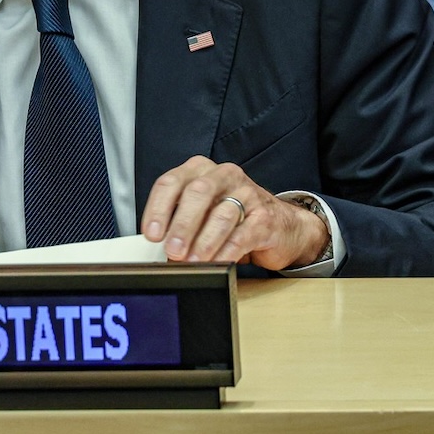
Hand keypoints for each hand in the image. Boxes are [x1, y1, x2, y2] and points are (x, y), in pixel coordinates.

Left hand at [141, 156, 328, 270]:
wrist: (282, 225)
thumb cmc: (234, 217)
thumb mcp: (202, 212)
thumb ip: (180, 222)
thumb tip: (159, 247)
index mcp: (200, 170)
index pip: (171, 182)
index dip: (158, 208)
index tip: (152, 234)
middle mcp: (223, 176)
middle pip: (197, 193)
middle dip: (182, 225)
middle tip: (172, 250)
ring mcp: (248, 193)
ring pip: (221, 215)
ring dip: (203, 242)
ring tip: (192, 261)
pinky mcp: (265, 217)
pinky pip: (243, 234)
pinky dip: (227, 251)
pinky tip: (217, 263)